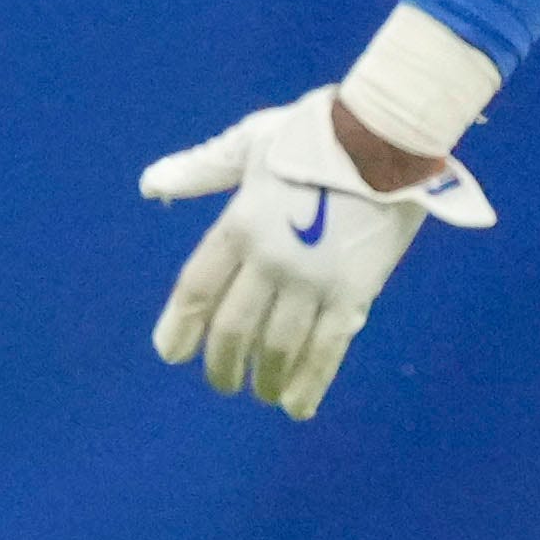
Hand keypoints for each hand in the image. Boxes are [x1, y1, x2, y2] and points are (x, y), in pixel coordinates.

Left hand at [141, 90, 494, 420]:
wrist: (388, 137)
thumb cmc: (315, 133)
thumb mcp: (249, 142)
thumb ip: (202, 169)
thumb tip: (151, 184)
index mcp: (240, 223)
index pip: (198, 288)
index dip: (181, 326)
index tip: (170, 353)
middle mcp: (270, 259)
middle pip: (234, 327)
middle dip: (223, 363)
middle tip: (221, 382)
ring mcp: (313, 280)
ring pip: (278, 346)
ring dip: (266, 377)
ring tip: (261, 392)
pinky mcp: (355, 292)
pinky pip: (328, 349)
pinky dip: (311, 382)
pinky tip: (298, 406)